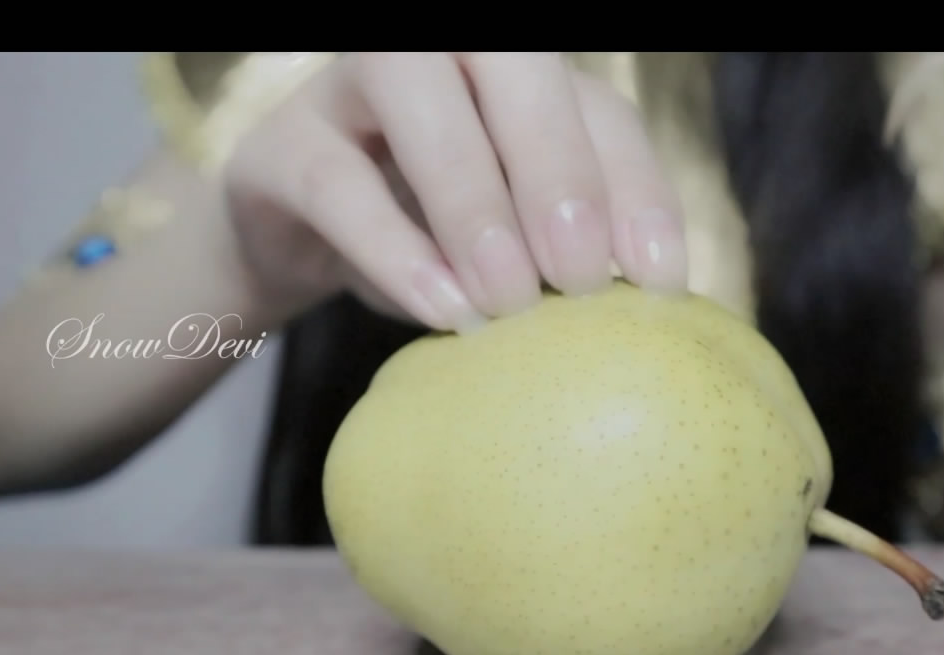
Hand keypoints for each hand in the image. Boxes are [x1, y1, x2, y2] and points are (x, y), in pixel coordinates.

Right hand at [223, 52, 687, 332]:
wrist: (300, 242)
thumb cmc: (430, 238)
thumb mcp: (513, 248)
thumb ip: (565, 253)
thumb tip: (640, 303)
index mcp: (518, 81)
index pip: (597, 111)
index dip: (637, 189)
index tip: (661, 281)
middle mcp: (443, 57)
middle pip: (513, 65)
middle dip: (557, 169)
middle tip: (583, 277)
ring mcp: (353, 86)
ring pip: (417, 96)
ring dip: (474, 202)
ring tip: (508, 301)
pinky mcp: (283, 146)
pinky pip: (336, 182)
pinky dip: (394, 249)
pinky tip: (441, 308)